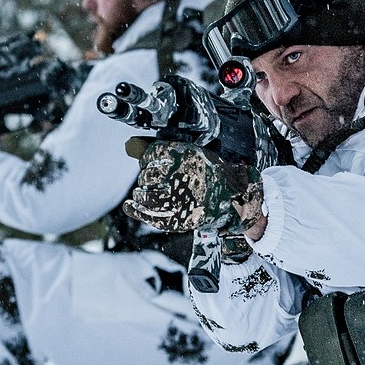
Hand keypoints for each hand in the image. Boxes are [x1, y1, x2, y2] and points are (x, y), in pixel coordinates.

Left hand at [122, 139, 264, 236]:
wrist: (234, 200)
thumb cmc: (212, 176)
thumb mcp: (192, 154)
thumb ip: (165, 152)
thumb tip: (130, 145)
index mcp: (188, 157)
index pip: (154, 154)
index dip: (149, 158)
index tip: (150, 161)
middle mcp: (183, 177)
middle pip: (149, 175)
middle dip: (147, 177)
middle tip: (153, 180)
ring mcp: (181, 200)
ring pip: (147, 195)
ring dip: (142, 194)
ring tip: (142, 193)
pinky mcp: (180, 218)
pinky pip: (151, 215)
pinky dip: (136, 210)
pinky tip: (129, 206)